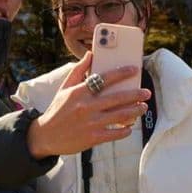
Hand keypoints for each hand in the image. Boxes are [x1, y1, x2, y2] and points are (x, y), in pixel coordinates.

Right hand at [27, 52, 151, 158]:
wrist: (45, 136)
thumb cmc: (57, 110)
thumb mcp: (64, 88)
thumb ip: (78, 70)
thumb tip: (90, 54)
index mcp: (79, 92)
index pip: (104, 78)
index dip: (121, 73)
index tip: (134, 70)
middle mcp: (86, 106)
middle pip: (117, 98)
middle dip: (135, 94)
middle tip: (146, 93)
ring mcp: (90, 123)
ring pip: (119, 116)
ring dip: (134, 111)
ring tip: (143, 107)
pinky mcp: (93, 138)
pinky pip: (114, 133)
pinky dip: (124, 130)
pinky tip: (129, 127)